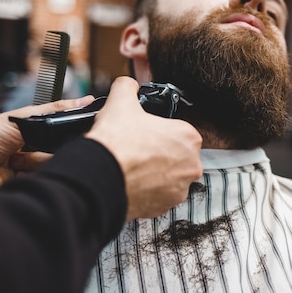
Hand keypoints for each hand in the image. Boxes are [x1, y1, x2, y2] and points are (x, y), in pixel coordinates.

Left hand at [0, 95, 94, 211]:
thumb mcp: (19, 119)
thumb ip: (53, 111)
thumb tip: (84, 100)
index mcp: (37, 132)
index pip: (66, 129)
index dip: (73, 128)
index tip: (82, 125)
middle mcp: (39, 151)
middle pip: (66, 148)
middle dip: (48, 145)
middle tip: (26, 145)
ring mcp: (35, 170)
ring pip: (57, 164)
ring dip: (35, 160)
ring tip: (14, 161)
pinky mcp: (31, 187)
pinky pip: (46, 180)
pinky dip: (32, 175)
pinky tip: (15, 172)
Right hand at [85, 77, 202, 219]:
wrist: (100, 178)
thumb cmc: (116, 143)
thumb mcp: (121, 101)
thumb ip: (128, 86)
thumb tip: (128, 85)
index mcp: (188, 138)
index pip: (179, 130)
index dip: (160, 129)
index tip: (145, 132)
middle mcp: (191, 165)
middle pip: (176, 154)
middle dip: (159, 152)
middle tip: (138, 148)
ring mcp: (179, 189)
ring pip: (169, 176)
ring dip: (155, 172)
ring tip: (132, 165)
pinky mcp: (164, 207)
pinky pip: (158, 195)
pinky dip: (147, 190)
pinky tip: (131, 181)